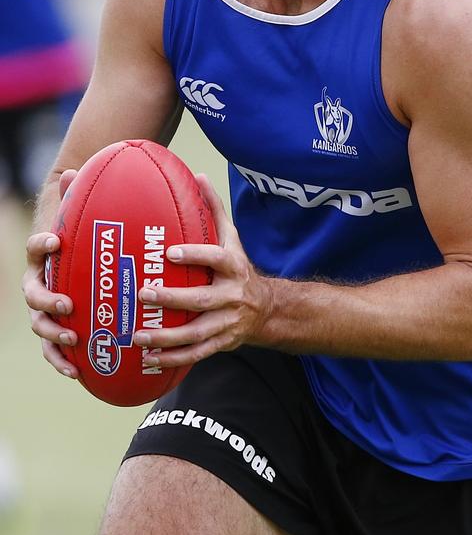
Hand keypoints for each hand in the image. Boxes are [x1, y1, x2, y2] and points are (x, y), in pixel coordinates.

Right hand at [22, 170, 78, 377]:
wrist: (79, 262)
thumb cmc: (85, 239)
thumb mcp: (85, 219)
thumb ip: (79, 198)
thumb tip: (73, 170)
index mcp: (44, 256)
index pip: (35, 248)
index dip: (42, 244)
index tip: (56, 241)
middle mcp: (39, 282)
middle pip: (34, 293)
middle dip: (48, 300)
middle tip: (68, 303)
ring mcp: (46, 309)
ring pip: (40, 324)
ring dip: (53, 334)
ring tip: (73, 338)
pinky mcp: (57, 330)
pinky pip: (53, 350)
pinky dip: (60, 361)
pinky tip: (75, 372)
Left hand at [133, 174, 272, 367]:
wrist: (269, 309)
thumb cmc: (239, 269)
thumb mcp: (233, 239)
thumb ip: (214, 210)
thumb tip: (198, 176)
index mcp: (234, 267)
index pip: (216, 259)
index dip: (195, 255)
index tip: (169, 252)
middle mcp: (232, 296)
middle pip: (202, 299)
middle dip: (172, 298)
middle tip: (143, 293)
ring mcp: (228, 322)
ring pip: (197, 333)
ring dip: (167, 338)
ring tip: (139, 335)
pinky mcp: (222, 343)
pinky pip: (197, 353)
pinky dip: (173, 358)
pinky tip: (149, 358)